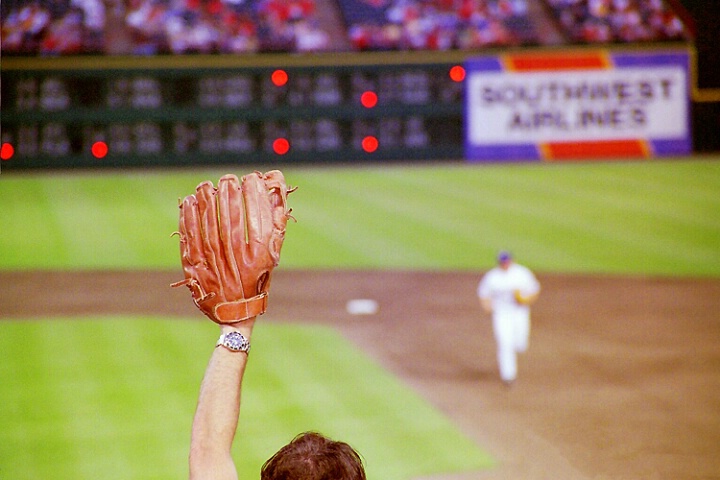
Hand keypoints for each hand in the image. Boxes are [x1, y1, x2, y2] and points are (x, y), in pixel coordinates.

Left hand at [172, 171, 294, 323]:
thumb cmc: (256, 278)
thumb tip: (276, 185)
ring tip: (207, 186)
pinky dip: (189, 214)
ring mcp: (215, 259)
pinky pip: (190, 232)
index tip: (252, 178)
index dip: (254, 190)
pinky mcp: (196, 263)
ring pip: (209, 219)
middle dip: (230, 190)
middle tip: (228, 180)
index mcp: (260, 254)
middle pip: (232, 212)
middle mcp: (238, 256)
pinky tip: (190, 201)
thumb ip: (276, 220)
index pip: (258, 211)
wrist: (233, 313)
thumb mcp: (273, 254)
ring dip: (207, 198)